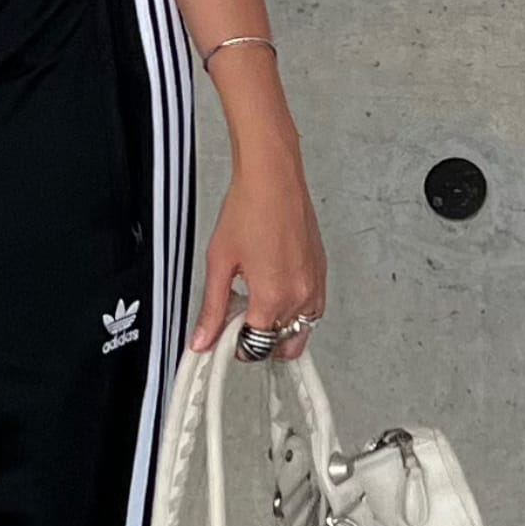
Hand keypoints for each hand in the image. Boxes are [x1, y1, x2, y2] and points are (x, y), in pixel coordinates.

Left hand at [187, 141, 326, 359]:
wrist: (273, 179)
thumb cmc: (249, 209)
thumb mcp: (219, 262)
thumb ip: (212, 307)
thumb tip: (203, 338)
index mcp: (272, 297)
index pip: (256, 346)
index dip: (235, 344)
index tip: (223, 336)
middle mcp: (300, 295)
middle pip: (282, 345)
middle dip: (259, 342)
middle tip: (238, 321)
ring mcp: (315, 285)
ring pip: (301, 332)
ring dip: (279, 329)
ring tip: (255, 303)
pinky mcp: (321, 273)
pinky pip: (312, 310)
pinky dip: (294, 312)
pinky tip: (273, 291)